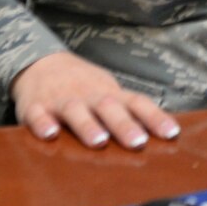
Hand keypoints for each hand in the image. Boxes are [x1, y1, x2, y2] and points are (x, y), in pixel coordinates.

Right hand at [10, 51, 179, 149]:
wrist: (41, 62)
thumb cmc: (84, 85)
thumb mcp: (109, 93)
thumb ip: (130, 113)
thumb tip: (164, 135)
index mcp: (110, 94)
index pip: (137, 103)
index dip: (155, 118)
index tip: (171, 134)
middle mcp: (89, 96)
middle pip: (109, 108)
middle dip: (124, 125)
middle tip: (138, 142)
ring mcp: (61, 100)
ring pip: (75, 111)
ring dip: (87, 125)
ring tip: (99, 140)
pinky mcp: (35, 107)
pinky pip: (37, 115)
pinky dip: (42, 124)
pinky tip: (49, 135)